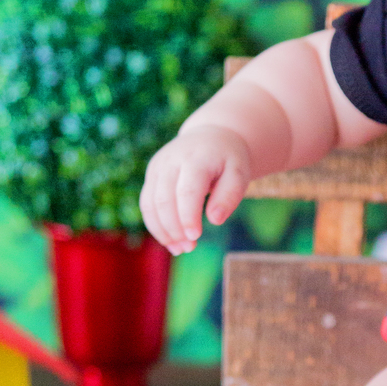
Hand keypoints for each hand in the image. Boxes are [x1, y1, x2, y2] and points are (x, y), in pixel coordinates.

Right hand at [140, 124, 250, 254]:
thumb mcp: (239, 173)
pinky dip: (156, 225)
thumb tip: (215, 220)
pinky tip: (170, 241)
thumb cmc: (229, 159)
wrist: (212, 136)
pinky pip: (147, 204)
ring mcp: (158, 167)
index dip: (188, 216)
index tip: (195, 237)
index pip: (187, 191)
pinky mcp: (152, 175)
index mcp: (196, 158)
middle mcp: (171, 160)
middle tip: (190, 248)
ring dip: (162, 231)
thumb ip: (229, 195)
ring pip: (150, 204)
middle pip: (164, 200)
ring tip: (180, 249)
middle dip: (174, 228)